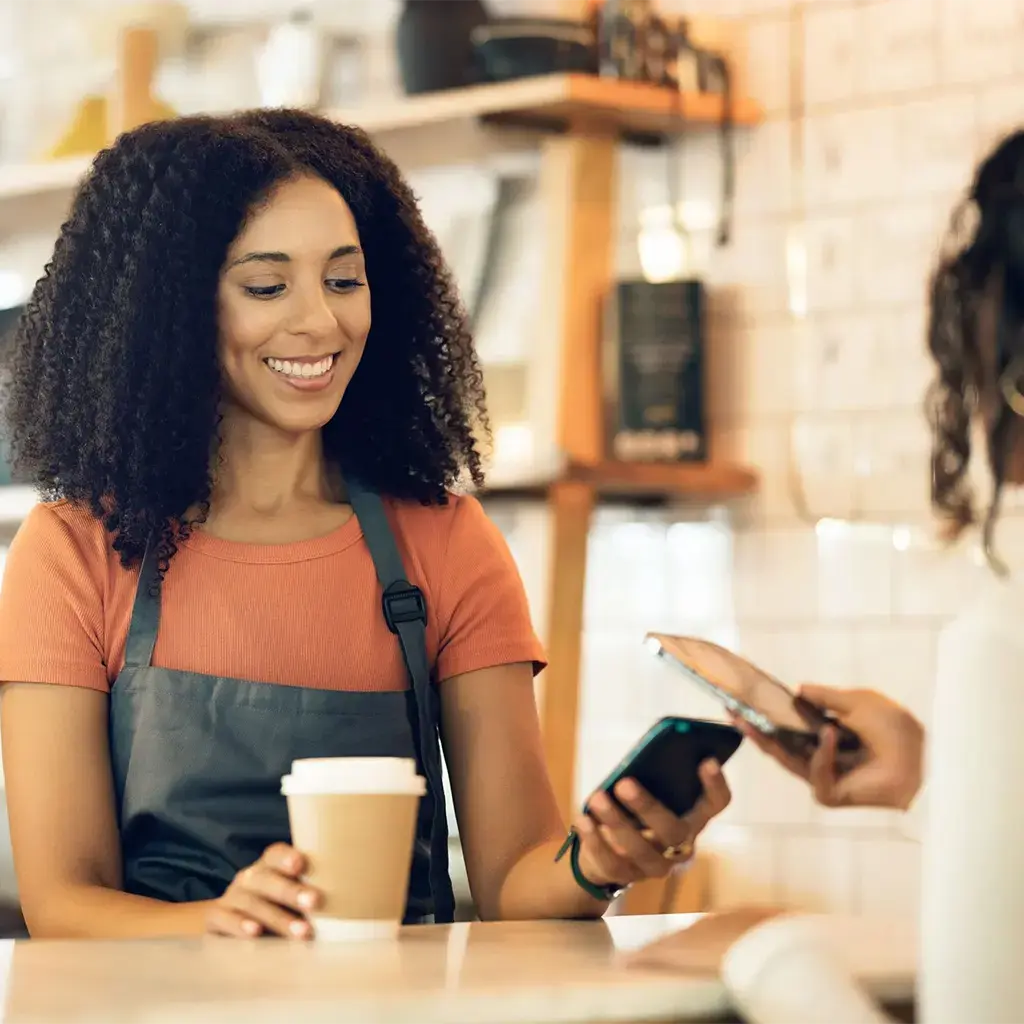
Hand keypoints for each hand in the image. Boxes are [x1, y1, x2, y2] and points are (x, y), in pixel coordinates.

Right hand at [205, 843, 323, 938]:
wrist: (225, 922)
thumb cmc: (273, 907)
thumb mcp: (291, 896)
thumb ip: (312, 892)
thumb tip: (358, 898)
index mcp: (269, 866)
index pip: (275, 853)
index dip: (287, 857)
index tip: (301, 865)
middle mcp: (249, 877)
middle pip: (267, 879)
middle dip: (291, 891)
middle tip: (316, 902)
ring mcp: (231, 897)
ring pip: (252, 903)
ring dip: (277, 917)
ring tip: (302, 932)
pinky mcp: (216, 919)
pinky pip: (225, 920)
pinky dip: (240, 926)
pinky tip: (256, 934)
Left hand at [573, 759, 730, 889]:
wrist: (605, 851)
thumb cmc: (632, 810)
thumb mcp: (644, 791)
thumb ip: (649, 778)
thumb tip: (639, 760)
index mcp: (693, 817)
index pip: (716, 803)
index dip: (716, 784)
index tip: (707, 760)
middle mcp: (681, 845)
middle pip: (674, 830)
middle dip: (648, 806)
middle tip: (624, 783)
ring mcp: (656, 865)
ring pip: (640, 850)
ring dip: (616, 822)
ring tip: (596, 798)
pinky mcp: (628, 877)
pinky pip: (612, 863)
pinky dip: (595, 840)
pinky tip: (582, 819)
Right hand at [736, 685, 923, 810]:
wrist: (926, 756)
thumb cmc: (897, 728)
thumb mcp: (858, 700)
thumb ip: (826, 696)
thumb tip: (798, 689)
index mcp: (830, 735)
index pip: (792, 726)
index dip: (770, 715)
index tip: (747, 701)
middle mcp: (825, 756)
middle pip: (781, 745)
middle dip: (755, 730)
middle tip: (732, 713)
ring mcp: (827, 777)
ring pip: (787, 761)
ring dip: (768, 741)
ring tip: (748, 721)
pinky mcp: (833, 794)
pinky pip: (815, 774)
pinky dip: (822, 754)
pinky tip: (831, 735)